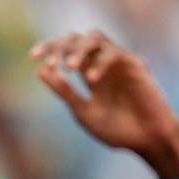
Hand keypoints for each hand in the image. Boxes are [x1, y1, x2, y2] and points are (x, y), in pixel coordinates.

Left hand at [31, 30, 178, 178]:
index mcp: (88, 73)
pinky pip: (114, 54)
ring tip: (69, 67)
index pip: (66, 51)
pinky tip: (91, 78)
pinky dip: (100, 63)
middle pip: (79, 38)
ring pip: (96, 38)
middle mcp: (102, 64)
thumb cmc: (117, 129)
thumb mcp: (83, 111)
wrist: (146, 141)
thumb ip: (64, 91)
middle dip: (61, 45)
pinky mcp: (135, 65)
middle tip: (51, 61)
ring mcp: (118, 62)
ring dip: (80, 49)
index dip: (49, 49)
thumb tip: (41, 71)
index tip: (32, 57)